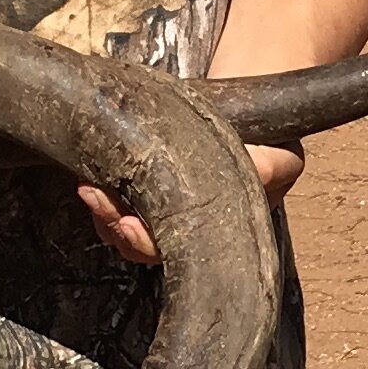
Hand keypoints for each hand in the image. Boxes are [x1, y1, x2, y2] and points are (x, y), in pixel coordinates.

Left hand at [78, 142, 302, 265]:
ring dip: (101, 212)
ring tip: (89, 187)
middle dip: (112, 225)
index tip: (127, 224)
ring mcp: (164, 212)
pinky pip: (116, 205)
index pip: (174, 252)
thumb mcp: (278, 157)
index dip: (146, 242)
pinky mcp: (146, 187)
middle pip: (140, 247)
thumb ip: (267, 169)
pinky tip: (92, 178)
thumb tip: (260, 169)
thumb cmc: (269, 143)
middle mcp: (187, 229)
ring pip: (122, 230)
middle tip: (95, 197)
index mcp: (214, 233)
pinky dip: (101, 197)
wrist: (254, 117)